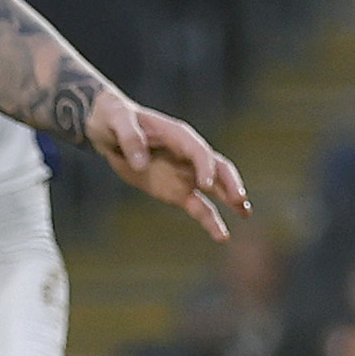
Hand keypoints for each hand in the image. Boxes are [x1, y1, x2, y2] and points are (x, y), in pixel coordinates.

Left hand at [90, 89, 251, 238]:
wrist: (109, 132)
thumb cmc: (115, 120)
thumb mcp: (117, 121)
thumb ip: (130, 139)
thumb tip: (141, 163)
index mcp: (178, 136)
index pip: (200, 151)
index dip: (205, 167)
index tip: (206, 186)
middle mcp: (188, 155)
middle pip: (218, 168)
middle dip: (230, 183)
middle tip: (240, 200)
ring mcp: (185, 174)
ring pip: (216, 188)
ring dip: (231, 199)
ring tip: (245, 213)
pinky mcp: (177, 192)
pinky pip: (200, 207)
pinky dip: (211, 220)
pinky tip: (223, 236)